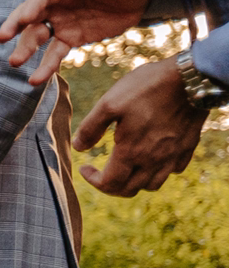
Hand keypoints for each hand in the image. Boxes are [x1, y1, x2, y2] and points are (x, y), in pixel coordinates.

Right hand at [0, 0, 154, 84]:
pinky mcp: (70, 39)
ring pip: (38, 37)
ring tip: (15, 63)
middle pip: (31, 15)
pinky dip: (46, 67)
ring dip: (26, 49)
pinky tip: (36, 80)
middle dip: (16, 26)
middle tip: (2, 38)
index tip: (24, 18)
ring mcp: (61, 23)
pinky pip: (55, 54)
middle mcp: (57, 5)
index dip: (33, 5)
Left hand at [76, 58, 204, 195]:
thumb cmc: (147, 88)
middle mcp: (154, 160)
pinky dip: (159, 171)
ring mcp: (174, 155)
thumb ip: (90, 128)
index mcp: (132, 152)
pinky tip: (152, 157)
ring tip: (124, 167)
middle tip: (101, 172)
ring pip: (152, 184)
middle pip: (130, 189)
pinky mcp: (189, 147)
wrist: (190, 78)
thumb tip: (78, 147)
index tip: (85, 168)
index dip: (92, 180)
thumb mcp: (109, 103)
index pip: (110, 184)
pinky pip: (173, 170)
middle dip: (110, 186)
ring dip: (134, 182)